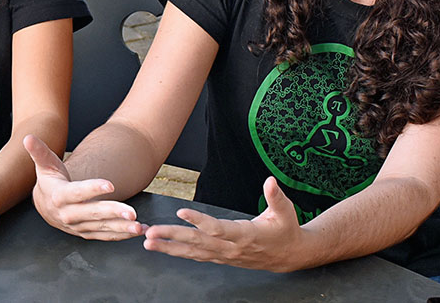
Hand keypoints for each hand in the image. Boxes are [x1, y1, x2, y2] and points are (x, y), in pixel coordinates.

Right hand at [24, 134, 145, 240]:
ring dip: (121, 228)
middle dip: (113, 213)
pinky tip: (136, 231)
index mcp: (59, 196)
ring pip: (101, 227)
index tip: (110, 185)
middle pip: (92, 213)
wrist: (45, 204)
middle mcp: (68, 214)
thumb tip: (28, 137)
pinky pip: (103, 236)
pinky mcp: (85, 232)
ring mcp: (77, 226)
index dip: (93, 188)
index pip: (77, 192)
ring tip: (139, 226)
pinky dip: (120, 235)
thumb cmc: (49, 180)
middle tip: (132, 213)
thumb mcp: (44, 164)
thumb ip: (39, 151)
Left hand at [142, 177, 303, 271]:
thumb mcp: (286, 211)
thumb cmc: (286, 230)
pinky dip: (179, 253)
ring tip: (148, 242)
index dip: (199, 221)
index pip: (218, 229)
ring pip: (193, 253)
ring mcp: (225, 256)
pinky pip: (197, 256)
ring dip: (169, 248)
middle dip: (173, 237)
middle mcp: (232, 248)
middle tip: (151, 233)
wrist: (290, 256)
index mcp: (246, 235)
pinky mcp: (222, 258)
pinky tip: (163, 249)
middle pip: (198, 243)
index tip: (181, 212)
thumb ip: (276, 196)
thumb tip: (270, 180)